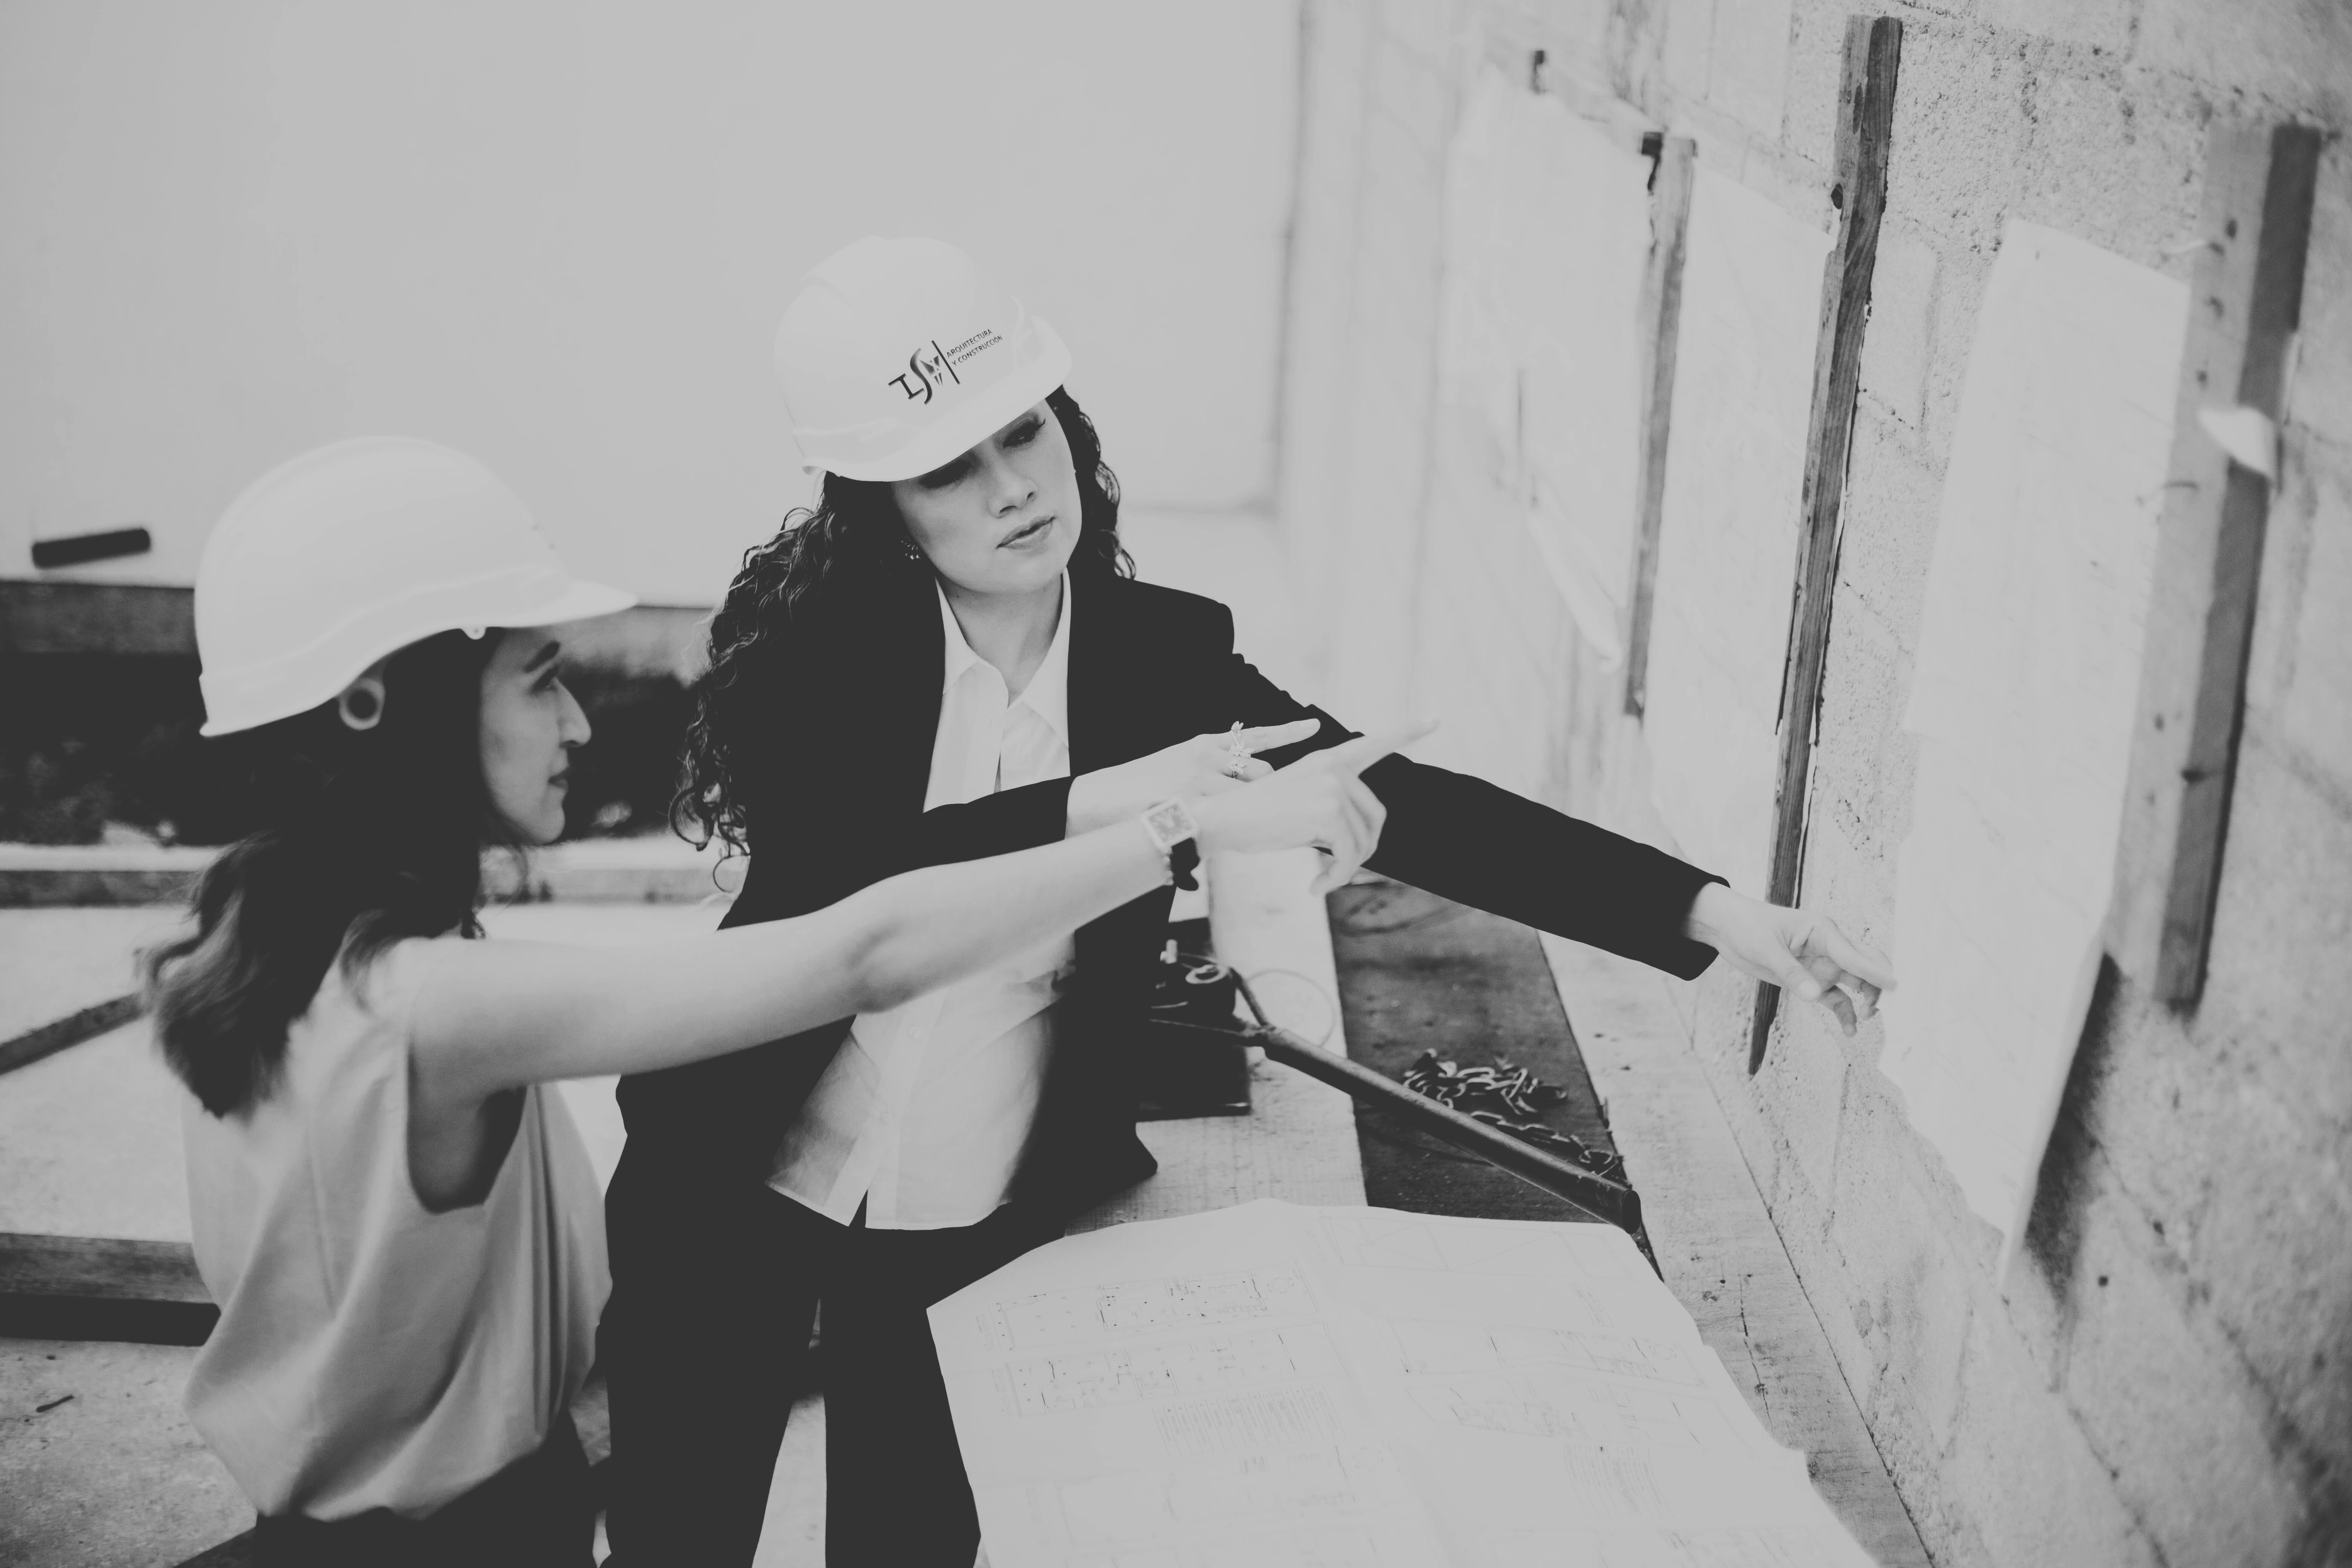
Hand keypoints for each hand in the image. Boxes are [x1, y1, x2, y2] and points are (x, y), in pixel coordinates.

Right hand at [1066, 719, 1324, 834]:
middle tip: (1268, 817)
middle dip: (1270, 795)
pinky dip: (1240, 828)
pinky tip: (1249, 832)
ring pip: (1251, 794)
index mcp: (1202, 744)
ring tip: (1243, 831)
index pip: (1254, 735)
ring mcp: (1200, 775)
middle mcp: (1206, 754)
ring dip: (1255, 815)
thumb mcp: (1173, 768)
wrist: (1096, 803)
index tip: (1314, 728)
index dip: (1287, 732)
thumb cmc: (1134, 794)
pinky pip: (1233, 814)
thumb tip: (1238, 789)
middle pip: (1261, 772)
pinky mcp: (1193, 799)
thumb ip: (1207, 772)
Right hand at [1192, 719, 1437, 895]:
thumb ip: (1333, 810)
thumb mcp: (1299, 805)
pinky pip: (1348, 856)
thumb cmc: (1254, 819)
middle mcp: (1333, 767)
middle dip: (1362, 849)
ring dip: (1344, 869)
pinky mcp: (1328, 812)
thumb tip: (1363, 845)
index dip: (1408, 730)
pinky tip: (1315, 886)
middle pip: (1376, 816)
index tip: (1437, 717)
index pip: (1374, 742)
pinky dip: (1335, 878)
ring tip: (1320, 880)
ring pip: (1362, 841)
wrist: (1220, 820)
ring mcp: (1333, 787)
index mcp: (1327, 760)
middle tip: (1335, 871)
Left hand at [1682, 883, 1895, 1036]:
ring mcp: (1823, 965)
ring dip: (1867, 1001)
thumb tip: (1815, 996)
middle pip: (1865, 967)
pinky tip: (1850, 1030)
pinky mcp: (1812, 981)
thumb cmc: (1748, 926)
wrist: (1726, 928)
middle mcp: (1830, 948)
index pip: (1853, 954)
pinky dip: (1846, 1013)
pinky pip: (1837, 999)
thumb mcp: (1766, 948)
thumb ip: (1791, 973)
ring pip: (1856, 984)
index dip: (1874, 971)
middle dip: (1879, 985)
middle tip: (1886, 1008)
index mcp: (1822, 931)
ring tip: (1866, 1020)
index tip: (1896, 986)